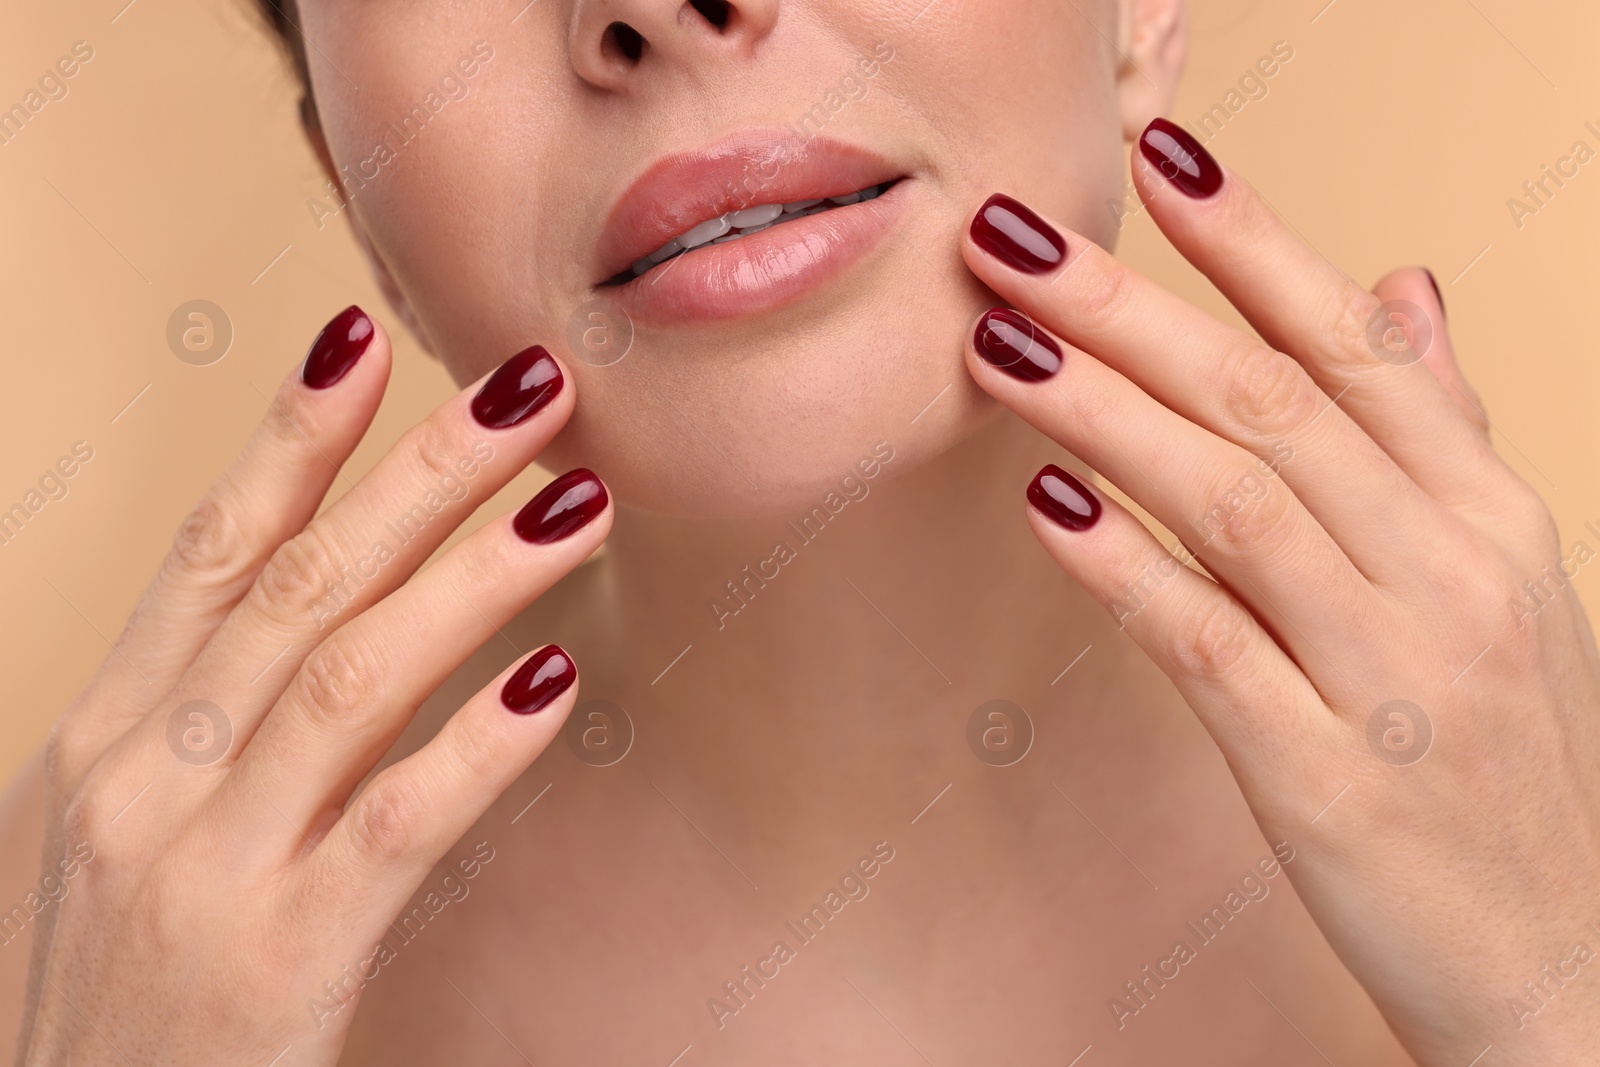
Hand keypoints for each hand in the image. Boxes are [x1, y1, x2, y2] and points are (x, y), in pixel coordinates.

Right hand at [15, 308, 609, 1064]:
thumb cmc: (110, 1009)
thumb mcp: (117, 848)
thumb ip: (196, 739)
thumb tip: (296, 634)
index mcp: (106, 746)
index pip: (211, 554)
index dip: (290, 438)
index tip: (363, 338)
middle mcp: (142, 784)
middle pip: (297, 585)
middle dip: (420, 473)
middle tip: (528, 384)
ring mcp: (201, 870)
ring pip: (351, 675)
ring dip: (472, 573)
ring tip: (576, 499)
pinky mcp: (273, 961)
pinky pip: (393, 822)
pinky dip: (477, 743)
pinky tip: (553, 676)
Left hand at [960, 120, 1599, 1065]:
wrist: (1564, 969)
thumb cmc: (1507, 761)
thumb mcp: (1507, 579)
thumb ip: (1444, 430)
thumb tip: (1405, 285)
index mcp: (1485, 515)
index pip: (1355, 344)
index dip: (1254, 240)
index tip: (1163, 153)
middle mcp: (1449, 574)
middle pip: (1270, 403)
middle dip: (1131, 307)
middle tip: (1010, 235)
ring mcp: (1394, 676)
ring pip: (1236, 502)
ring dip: (1104, 413)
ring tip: (995, 342)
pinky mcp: (1328, 777)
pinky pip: (1212, 646)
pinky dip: (1126, 570)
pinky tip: (1045, 506)